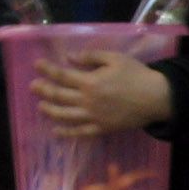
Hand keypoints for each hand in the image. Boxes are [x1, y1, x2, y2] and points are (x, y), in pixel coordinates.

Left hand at [32, 52, 175, 138]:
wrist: (156, 98)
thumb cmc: (137, 75)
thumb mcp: (116, 58)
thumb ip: (91, 56)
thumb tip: (70, 57)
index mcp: (90, 81)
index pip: (62, 75)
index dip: (48, 69)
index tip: (37, 65)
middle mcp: (87, 100)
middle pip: (59, 96)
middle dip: (44, 90)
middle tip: (33, 86)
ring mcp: (93, 117)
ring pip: (65, 115)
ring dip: (50, 110)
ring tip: (40, 106)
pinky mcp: (101, 128)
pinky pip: (79, 132)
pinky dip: (66, 132)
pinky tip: (56, 131)